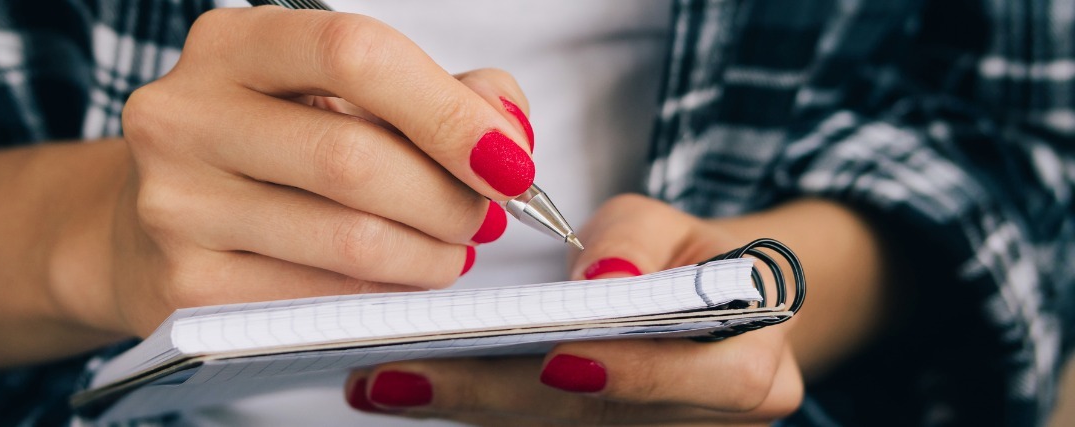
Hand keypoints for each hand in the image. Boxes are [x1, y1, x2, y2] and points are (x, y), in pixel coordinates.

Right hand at [50, 7, 538, 336]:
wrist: (144, 223)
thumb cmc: (261, 149)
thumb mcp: (333, 95)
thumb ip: (429, 95)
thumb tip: (505, 131)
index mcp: (230, 45)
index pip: (355, 53)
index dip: (448, 111)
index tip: (508, 161)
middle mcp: (185, 116)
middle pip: (355, 159)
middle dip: (448, 199)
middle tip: (481, 217)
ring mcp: (176, 206)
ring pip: (349, 241)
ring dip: (429, 257)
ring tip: (447, 252)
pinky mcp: (186, 288)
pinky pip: (322, 301)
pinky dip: (383, 297)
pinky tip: (394, 282)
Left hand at [342, 195, 802, 425]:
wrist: (699, 307)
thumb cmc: (682, 260)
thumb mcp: (672, 225)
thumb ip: (639, 243)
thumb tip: (602, 279)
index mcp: (751, 369)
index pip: (699, 380)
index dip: (631, 374)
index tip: (557, 359)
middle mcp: (710, 426)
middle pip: (601, 421)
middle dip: (496, 396)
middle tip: (404, 373)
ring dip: (465, 408)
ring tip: (383, 381)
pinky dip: (471, 410)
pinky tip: (408, 389)